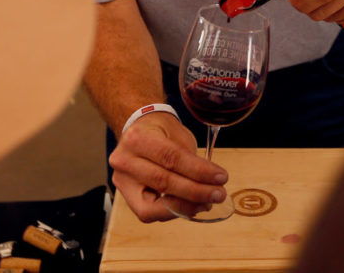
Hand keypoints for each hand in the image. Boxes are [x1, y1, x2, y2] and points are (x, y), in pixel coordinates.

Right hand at [107, 112, 228, 221]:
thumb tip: (211, 184)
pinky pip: (149, 212)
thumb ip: (190, 158)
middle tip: (218, 194)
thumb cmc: (161, 131)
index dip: (199, 171)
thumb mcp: (178, 134)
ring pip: (152, 206)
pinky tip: (191, 206)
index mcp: (137, 138)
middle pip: (163, 182)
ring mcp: (122, 180)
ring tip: (207, 203)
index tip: (221, 177)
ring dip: (185, 207)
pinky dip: (173, 211)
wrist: (139, 132)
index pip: (171, 158)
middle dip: (195, 192)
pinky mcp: (126, 196)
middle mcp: (124, 160)